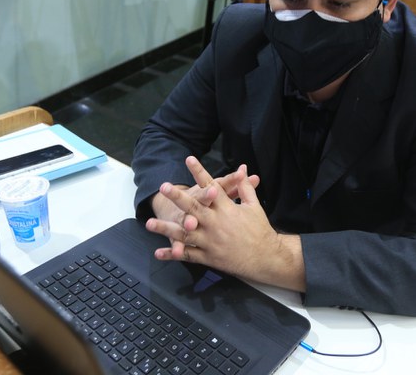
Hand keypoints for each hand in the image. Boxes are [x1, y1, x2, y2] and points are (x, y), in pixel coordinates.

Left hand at [147, 158, 304, 290]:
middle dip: (178, 197)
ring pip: (185, 233)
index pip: (211, 186)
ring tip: (149, 223)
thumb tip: (244, 170)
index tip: (189, 159)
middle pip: (194, 208)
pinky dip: (173, 253)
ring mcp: (210, 241)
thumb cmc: (260, 230)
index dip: (199, 172)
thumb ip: (245, 188)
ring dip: (166, 228)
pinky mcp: (208, 256)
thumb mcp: (254, 206)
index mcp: (227, 209)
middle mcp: (216, 223)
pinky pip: (188, 255)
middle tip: (164, 187)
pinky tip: (158, 252)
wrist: (266, 258)